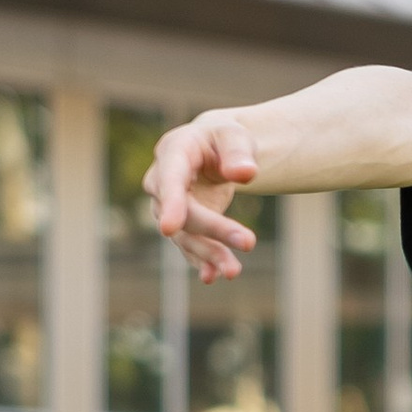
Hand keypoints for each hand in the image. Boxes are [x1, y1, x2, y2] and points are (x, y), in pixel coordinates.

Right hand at [145, 113, 260, 284]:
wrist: (214, 151)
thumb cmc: (223, 139)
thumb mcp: (234, 136)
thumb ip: (239, 152)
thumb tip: (245, 174)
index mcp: (173, 152)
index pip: (169, 180)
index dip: (171, 204)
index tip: (169, 229)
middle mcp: (162, 182)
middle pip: (183, 212)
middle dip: (213, 230)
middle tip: (249, 242)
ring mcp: (168, 207)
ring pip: (185, 235)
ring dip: (209, 253)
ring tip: (233, 271)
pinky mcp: (181, 226)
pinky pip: (189, 246)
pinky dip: (202, 261)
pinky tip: (213, 276)